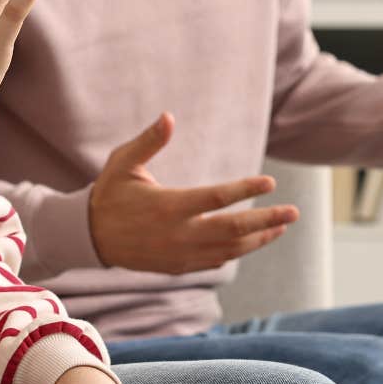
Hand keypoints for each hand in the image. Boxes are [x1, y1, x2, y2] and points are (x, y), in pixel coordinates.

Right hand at [88, 113, 295, 273]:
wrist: (89, 237)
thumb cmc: (109, 194)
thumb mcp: (123, 163)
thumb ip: (148, 142)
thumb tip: (169, 117)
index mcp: (168, 207)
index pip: (216, 198)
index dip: (246, 190)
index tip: (270, 182)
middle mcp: (178, 234)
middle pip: (233, 229)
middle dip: (267, 221)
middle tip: (293, 212)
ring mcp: (180, 254)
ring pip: (230, 249)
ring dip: (259, 238)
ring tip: (281, 226)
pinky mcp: (179, 266)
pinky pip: (216, 260)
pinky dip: (238, 251)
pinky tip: (252, 240)